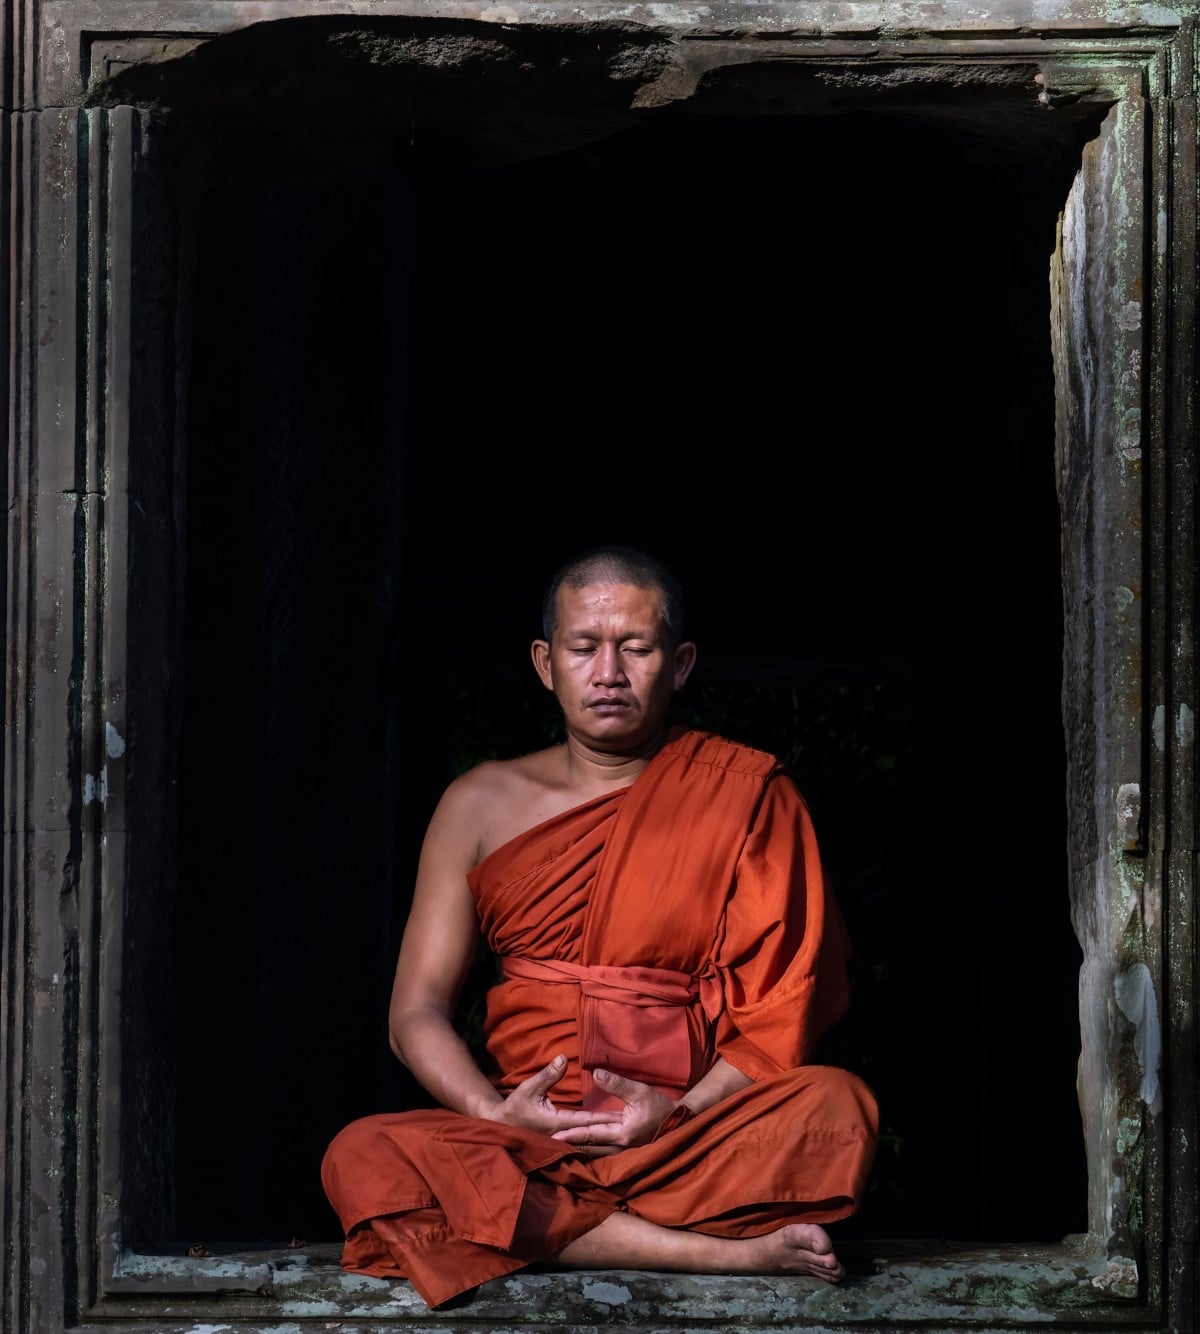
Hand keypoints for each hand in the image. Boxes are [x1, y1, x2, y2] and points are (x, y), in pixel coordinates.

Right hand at [482, 1055, 622, 1137]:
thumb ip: (548, 1074)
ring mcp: (561, 1142)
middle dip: (610, 1130)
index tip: (622, 1115)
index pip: (586, 1120)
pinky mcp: (559, 1142)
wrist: (502, 1125)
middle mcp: (562, 1136)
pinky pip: (580, 1143)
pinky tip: (606, 1140)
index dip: (604, 1117)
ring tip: (625, 1134)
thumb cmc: (515, 1105)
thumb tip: (564, 1058)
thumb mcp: (529, 1087)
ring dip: (604, 1138)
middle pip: (591, 1135)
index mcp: (557, 1123)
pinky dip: (594, 1142)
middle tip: (631, 1125)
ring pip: (587, 1142)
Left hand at [550, 1068, 677, 1155]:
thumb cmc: (659, 1106)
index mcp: (621, 1134)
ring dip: (578, 1149)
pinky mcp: (623, 1148)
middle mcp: (619, 1147)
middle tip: (548, 1145)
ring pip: (595, 1152)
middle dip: (569, 1146)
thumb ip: (616, 1083)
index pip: (590, 1135)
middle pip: (589, 1148)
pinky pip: (602, 1151)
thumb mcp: (639, 1091)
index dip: (571, 1134)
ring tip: (558, 1147)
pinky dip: (589, 1149)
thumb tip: (595, 1073)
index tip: (553, 1136)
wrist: (678, 1122)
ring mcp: (622, 1150)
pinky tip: (579, 1147)